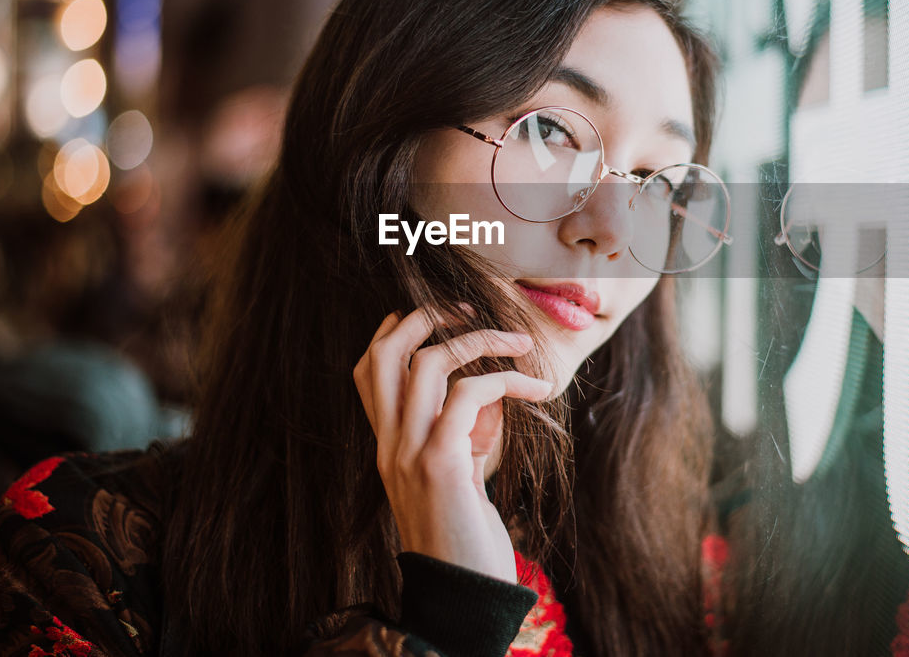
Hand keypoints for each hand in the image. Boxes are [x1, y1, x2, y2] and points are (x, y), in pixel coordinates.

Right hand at [353, 307, 550, 582]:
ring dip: (481, 338)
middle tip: (471, 308)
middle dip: (428, 316)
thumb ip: (463, 437)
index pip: (370, 368)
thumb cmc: (466, 541)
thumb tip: (491, 395)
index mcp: (388, 446)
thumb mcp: (460, 478)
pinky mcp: (441, 464)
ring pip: (430, 362)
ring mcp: (409, 452)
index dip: (398, 329)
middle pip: (385, 351)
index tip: (444, 316)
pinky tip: (538, 390)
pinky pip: (471, 394)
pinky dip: (507, 379)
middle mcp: (389, 444)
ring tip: (522, 341)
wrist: (460, 599)